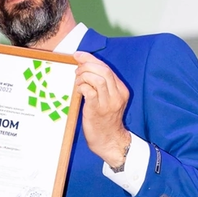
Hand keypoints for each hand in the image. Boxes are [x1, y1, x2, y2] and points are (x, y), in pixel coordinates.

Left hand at [72, 51, 130, 166]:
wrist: (109, 141)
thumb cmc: (105, 120)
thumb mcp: (109, 100)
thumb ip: (102, 86)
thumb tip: (85, 69)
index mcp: (121, 90)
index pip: (107, 68)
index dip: (91, 59)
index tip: (79, 55)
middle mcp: (117, 95)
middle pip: (104, 71)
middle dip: (87, 64)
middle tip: (77, 69)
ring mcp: (108, 103)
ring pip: (98, 79)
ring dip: (84, 76)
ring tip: (77, 80)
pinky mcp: (97, 110)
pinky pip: (89, 91)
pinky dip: (82, 87)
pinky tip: (78, 90)